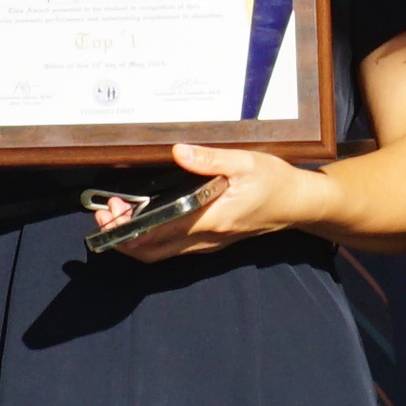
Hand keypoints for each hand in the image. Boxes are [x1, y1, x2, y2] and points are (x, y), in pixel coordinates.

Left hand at [122, 145, 333, 257]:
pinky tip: (145, 217)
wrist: (299, 204)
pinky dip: (151, 238)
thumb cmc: (275, 182)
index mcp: (211, 219)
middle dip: (122, 237)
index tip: (112, 212)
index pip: (158, 234)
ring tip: (120, 212)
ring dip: (135, 239)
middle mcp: (206, 239)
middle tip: (107, 213)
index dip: (128, 229)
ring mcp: (208, 244)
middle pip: (152, 252)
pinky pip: (173, 249)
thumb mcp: (245, 162)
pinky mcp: (210, 243)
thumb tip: (179, 152)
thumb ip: (210, 159)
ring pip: (160, 253)